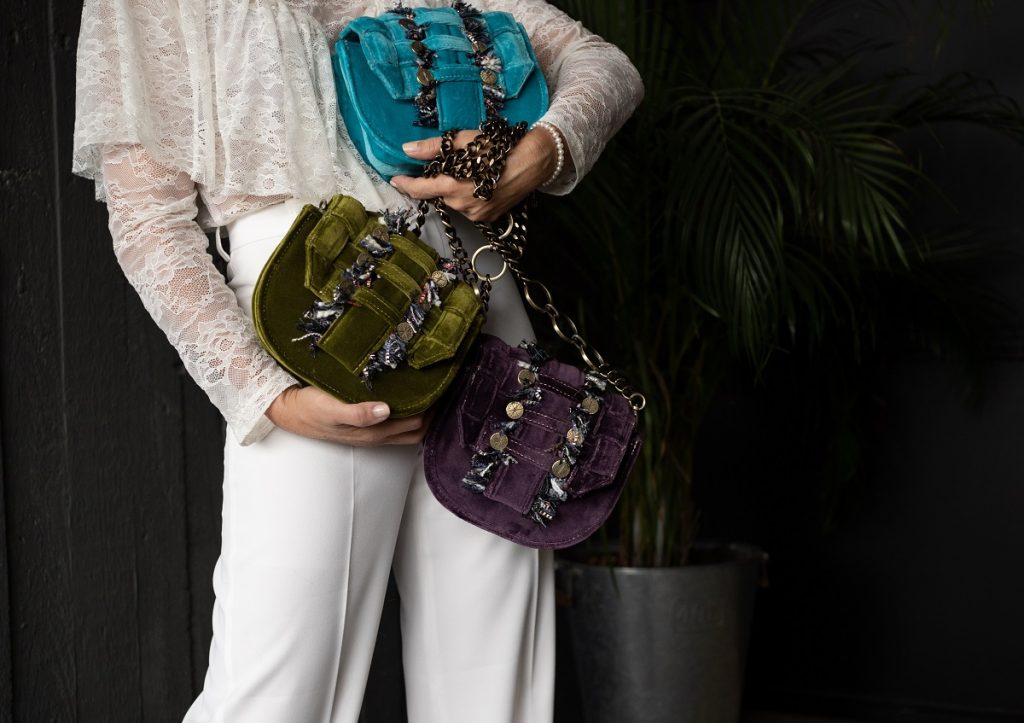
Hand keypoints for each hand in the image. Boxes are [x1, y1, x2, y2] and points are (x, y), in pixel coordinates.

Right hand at [266, 385, 428, 445]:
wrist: (287, 410)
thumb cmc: (309, 408)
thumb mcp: (331, 409)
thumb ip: (358, 413)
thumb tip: (387, 410)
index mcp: (374, 432)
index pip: (416, 425)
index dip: (432, 409)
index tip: (441, 388)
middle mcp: (376, 435)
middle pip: (418, 429)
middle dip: (433, 412)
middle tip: (442, 387)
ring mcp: (370, 431)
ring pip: (407, 427)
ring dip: (421, 413)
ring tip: (429, 390)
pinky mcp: (363, 423)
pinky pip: (394, 421)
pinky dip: (406, 411)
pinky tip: (406, 394)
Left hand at [390, 127, 558, 222]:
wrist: (534, 162)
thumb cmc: (501, 148)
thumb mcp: (466, 142)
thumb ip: (434, 148)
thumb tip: (407, 149)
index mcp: (454, 187)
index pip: (421, 190)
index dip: (406, 185)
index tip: (395, 179)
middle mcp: (463, 206)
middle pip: (439, 194)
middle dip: (439, 181)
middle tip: (453, 164)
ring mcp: (476, 215)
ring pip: (454, 202)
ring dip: (455, 189)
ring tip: (472, 172)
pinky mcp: (488, 219)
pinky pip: (469, 208)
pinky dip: (468, 196)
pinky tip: (481, 183)